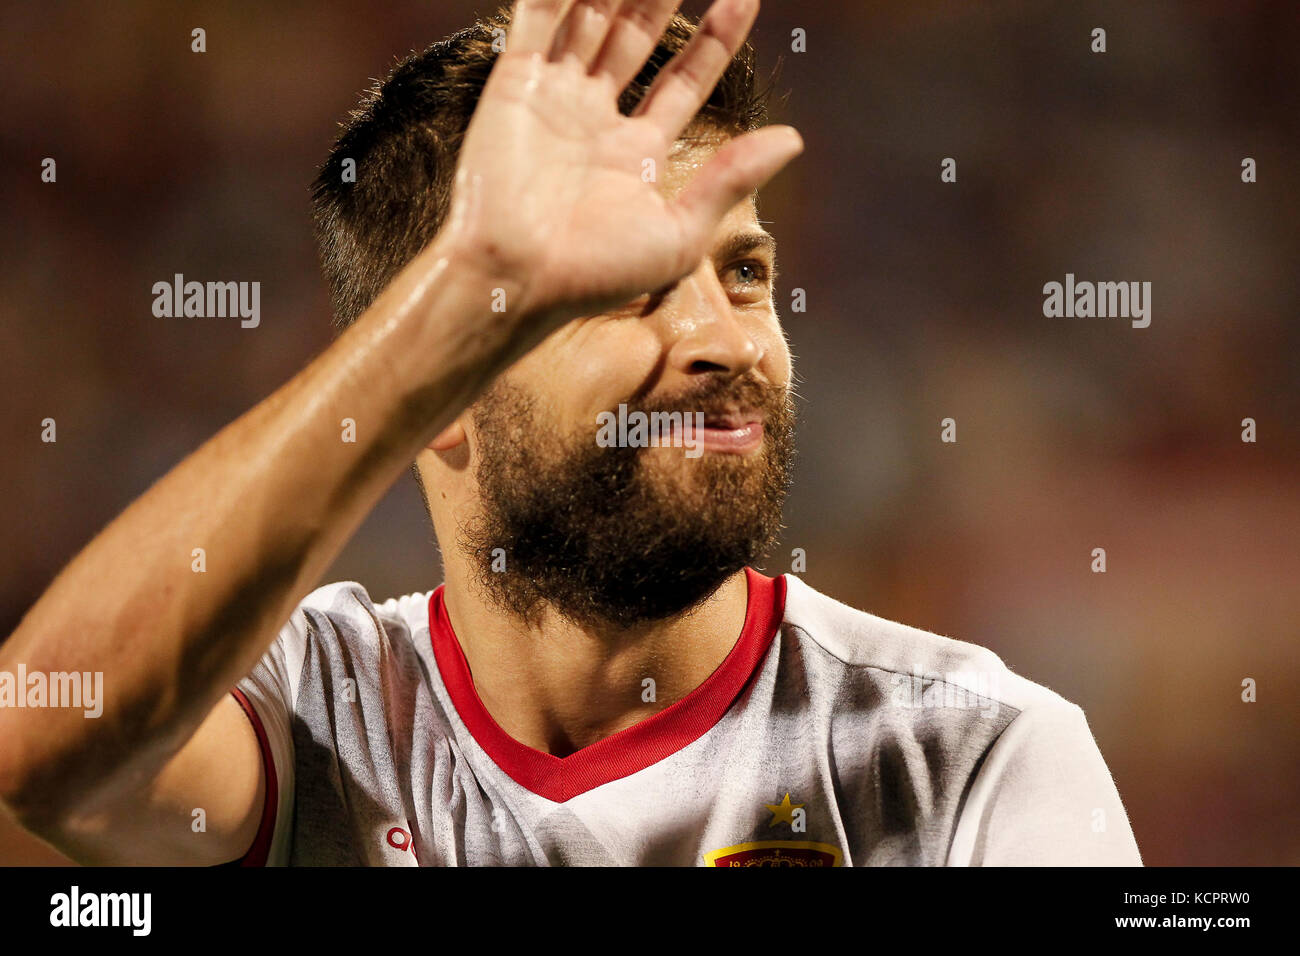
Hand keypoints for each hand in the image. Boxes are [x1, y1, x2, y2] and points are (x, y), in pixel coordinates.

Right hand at [440, 0, 803, 329]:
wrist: (515, 279)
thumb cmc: (597, 274)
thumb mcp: (681, 233)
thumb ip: (731, 178)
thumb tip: (794, 139)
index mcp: (636, 156)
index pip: (683, 82)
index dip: (714, 40)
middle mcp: (595, 121)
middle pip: (637, 38)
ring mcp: (555, 99)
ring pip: (592, 18)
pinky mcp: (515, 84)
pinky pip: (540, 17)